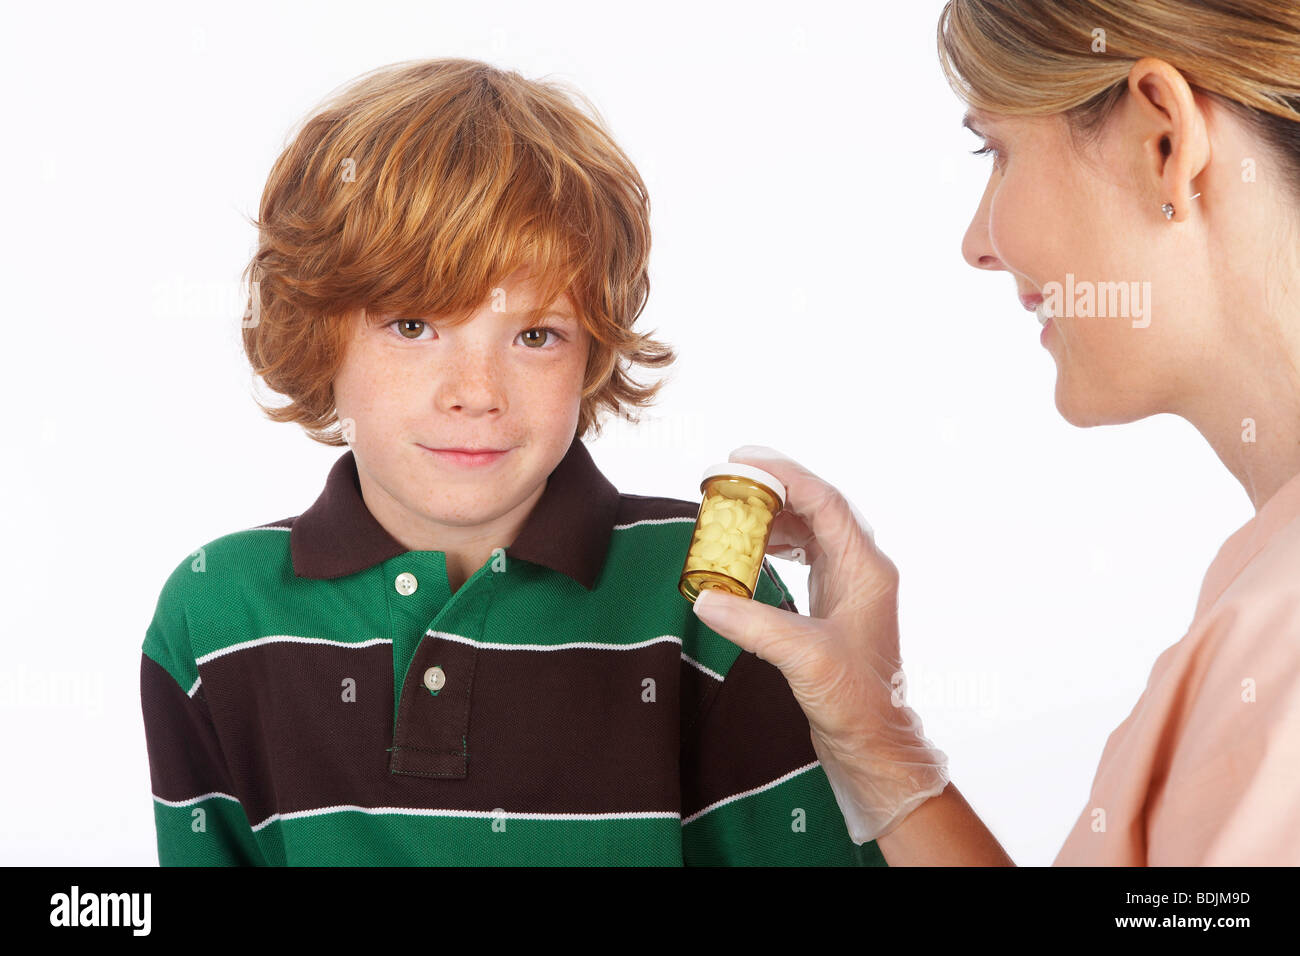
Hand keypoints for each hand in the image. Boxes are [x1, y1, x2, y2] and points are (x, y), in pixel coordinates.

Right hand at [690, 445, 949, 842]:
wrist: (874, 745)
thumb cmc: (857, 703)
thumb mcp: (804, 659)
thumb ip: (754, 624)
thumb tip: (704, 596)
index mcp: (865, 570)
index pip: (824, 501)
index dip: (784, 474)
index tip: (743, 460)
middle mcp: (861, 570)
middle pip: (816, 508)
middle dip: (772, 490)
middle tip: (728, 480)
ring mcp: (848, 586)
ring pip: (809, 530)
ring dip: (772, 517)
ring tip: (733, 512)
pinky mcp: (833, 605)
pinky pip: (803, 556)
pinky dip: (774, 545)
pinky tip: (749, 551)